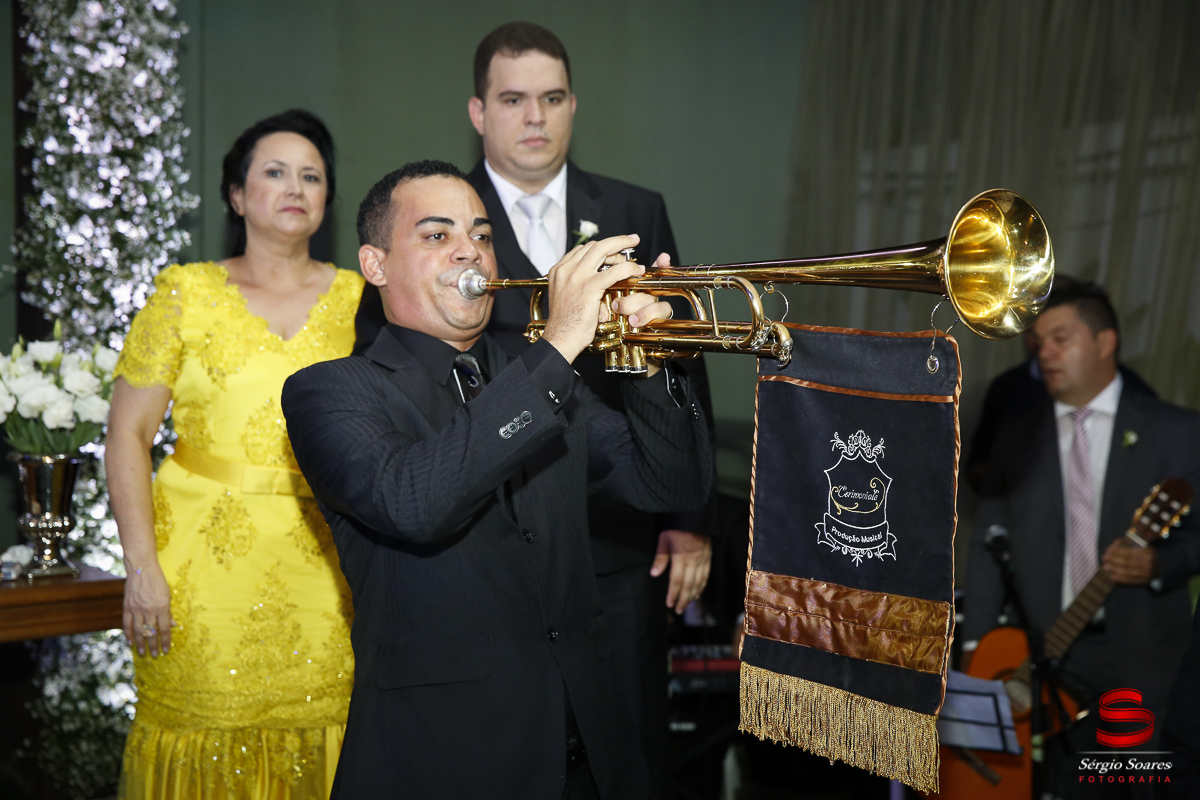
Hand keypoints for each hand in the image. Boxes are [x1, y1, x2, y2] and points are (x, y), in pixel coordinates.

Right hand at [123, 562, 174, 656]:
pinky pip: (127, 624)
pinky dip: (128, 634)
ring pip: (138, 631)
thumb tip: (172, 626)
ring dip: (140, 643)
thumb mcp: (168, 595)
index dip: (165, 641)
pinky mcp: (127, 607)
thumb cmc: (158, 581)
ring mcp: (137, 609)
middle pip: (151, 632)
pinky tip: (130, 642)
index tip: (166, 650)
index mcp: (162, 607)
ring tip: (143, 653)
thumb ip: (168, 612)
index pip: (164, 629)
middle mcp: (149, 610)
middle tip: (154, 655)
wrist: (142, 569)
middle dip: (153, 645)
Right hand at [541, 234, 648, 362]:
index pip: (582, 250)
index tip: (614, 250)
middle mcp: (565, 269)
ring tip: (636, 253)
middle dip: (615, 241)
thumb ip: (576, 285)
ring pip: (603, 250)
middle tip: (631, 240)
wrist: (560, 338)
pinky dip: (628, 268)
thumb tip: (596, 280)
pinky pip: (613, 271)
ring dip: (622, 247)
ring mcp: (576, 276)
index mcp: (558, 271)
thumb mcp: (566, 297)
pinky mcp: (589, 287)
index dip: (601, 247)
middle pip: (593, 245)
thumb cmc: (566, 324)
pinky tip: (636, 270)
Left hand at [650, 529, 711, 613]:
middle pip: (689, 585)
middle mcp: (694, 561)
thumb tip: (655, 574)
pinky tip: (697, 593)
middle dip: (683, 600)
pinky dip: (702, 586)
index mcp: (681, 557)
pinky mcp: (708, 557)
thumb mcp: (664, 539)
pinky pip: (706, 575)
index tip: (669, 604)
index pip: (677, 581)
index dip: (673, 594)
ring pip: (699, 582)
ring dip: (692, 595)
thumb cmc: (675, 526)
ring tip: (686, 605)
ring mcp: (703, 559)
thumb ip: (660, 557)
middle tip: (678, 611)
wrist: (695, 515)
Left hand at [1102, 538, 1156, 584]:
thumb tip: (1116, 543)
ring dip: (1115, 569)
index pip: (1129, 552)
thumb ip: (1127, 542)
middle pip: (1127, 562)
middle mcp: (1150, 563)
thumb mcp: (1139, 545)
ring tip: (1105, 567)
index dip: (1117, 552)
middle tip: (1104, 558)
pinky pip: (1131, 580)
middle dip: (1114, 560)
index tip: (1107, 551)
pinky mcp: (1145, 581)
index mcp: (1148, 552)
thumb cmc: (1144, 553)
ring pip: (1128, 572)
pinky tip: (1112, 577)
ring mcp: (1148, 574)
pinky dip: (1120, 579)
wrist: (1158, 566)